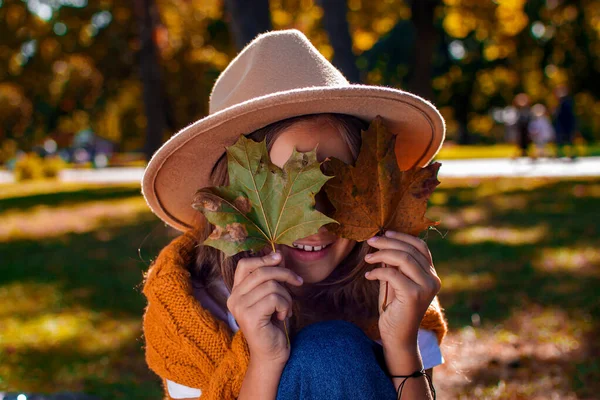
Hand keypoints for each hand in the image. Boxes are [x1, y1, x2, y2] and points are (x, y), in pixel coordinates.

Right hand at [227, 251, 302, 365]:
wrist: (271, 353)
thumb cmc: (273, 324)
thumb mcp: (271, 296)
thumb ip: (271, 278)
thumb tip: (278, 255)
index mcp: (236, 292)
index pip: (244, 265)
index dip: (263, 258)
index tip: (280, 257)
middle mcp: (234, 298)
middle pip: (262, 272)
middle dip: (285, 274)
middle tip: (298, 282)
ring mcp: (240, 307)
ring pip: (271, 285)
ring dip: (286, 296)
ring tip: (285, 309)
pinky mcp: (250, 316)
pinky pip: (274, 298)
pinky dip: (285, 305)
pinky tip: (281, 317)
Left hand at [364, 231, 440, 349]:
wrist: (397, 336)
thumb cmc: (394, 308)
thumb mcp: (395, 281)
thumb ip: (394, 264)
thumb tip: (383, 243)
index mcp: (431, 274)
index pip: (421, 246)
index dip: (402, 236)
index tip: (384, 233)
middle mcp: (433, 279)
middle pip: (411, 250)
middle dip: (388, 242)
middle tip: (370, 241)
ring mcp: (426, 287)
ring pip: (404, 258)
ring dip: (382, 254)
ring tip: (367, 258)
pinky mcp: (414, 295)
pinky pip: (393, 274)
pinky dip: (378, 271)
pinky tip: (369, 276)